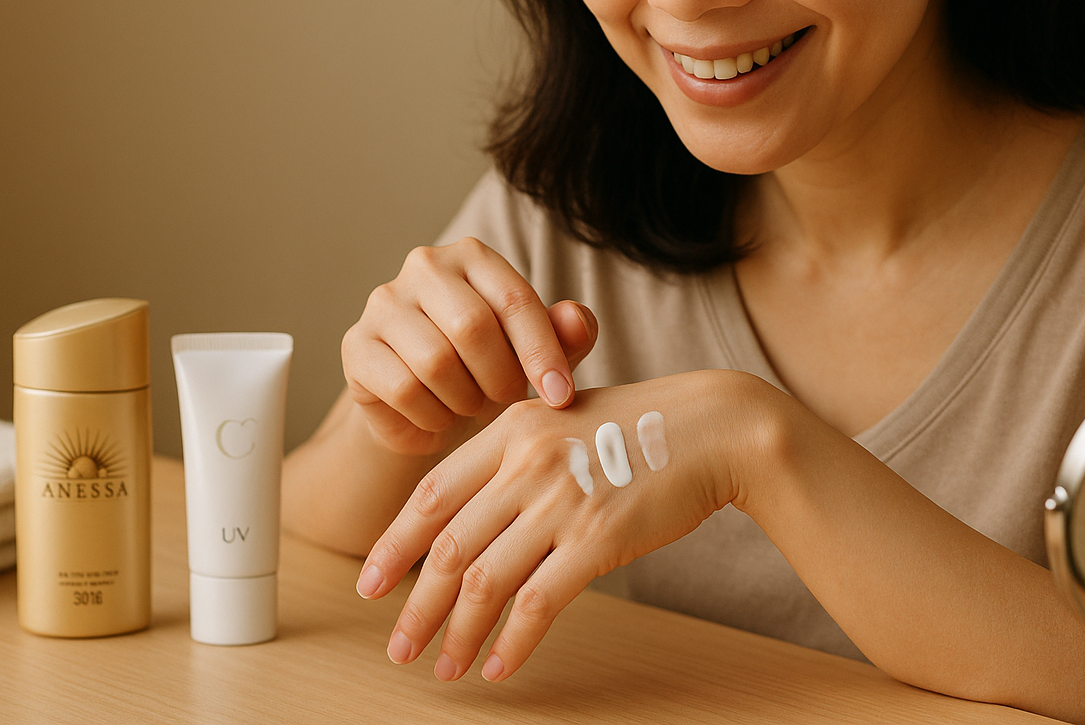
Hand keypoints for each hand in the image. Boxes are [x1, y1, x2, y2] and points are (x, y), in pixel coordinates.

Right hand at [342, 237, 598, 455]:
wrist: (425, 406)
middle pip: (473, 327)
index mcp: (473, 256)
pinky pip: (404, 389)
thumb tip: (576, 319)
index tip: (562, 396)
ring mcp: (383, 303)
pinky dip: (432, 416)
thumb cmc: (489, 368)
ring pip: (436, 362)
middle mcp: (424, 266)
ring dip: (465, 400)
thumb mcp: (535, 354)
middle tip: (505, 400)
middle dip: (500, 378)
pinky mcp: (357, 346)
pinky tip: (438, 416)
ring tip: (470, 405)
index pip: (515, 299)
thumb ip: (565, 335)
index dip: (543, 353)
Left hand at [355, 371, 771, 681]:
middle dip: (414, 605)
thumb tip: (473, 511)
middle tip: (396, 645)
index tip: (370, 582)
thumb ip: (517, 454)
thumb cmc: (644, 425)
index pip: (432, 494)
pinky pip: (538, 602)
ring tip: (442, 667)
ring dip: (456, 633)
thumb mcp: (566, 417)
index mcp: (512, 429)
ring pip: (484, 580)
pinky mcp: (598, 539)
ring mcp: (561, 502)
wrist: (715, 427)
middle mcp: (527, 464)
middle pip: (448, 546)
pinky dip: (513, 641)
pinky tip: (499, 665)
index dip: (394, 543)